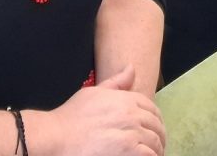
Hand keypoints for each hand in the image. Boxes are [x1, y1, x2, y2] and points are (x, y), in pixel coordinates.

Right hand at [31, 65, 165, 155]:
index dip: (156, 119)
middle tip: (157, 145)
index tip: (155, 128)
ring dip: (157, 149)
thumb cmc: (72, 117)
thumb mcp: (94, 93)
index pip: (152, 108)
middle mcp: (131, 115)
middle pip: (156, 125)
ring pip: (155, 142)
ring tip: (153, 154)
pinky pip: (148, 154)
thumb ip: (116, 82)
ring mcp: (131, 135)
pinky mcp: (128, 152)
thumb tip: (132, 68)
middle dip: (159, 135)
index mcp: (125, 100)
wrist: (57, 137)